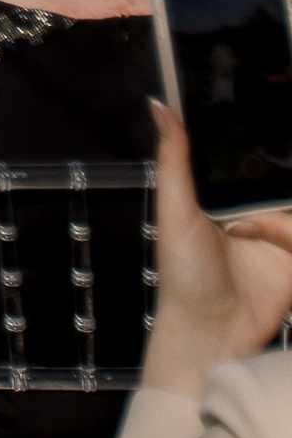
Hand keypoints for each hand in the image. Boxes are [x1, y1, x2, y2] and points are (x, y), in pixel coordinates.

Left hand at [142, 99, 291, 398]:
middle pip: (282, 173)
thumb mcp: (176, 211)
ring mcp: (281, 234)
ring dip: (281, 218)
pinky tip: (279, 242)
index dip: (267, 135)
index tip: (274, 101)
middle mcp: (257, 208)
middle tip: (254, 208)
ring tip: (246, 231)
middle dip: (283, 165)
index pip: (253, 152)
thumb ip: (175, 159)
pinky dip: (290, 236)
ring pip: (290, 201)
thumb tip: (159, 104)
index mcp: (227, 190)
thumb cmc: (183, 275)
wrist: (210, 336)